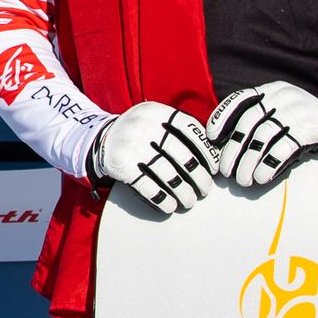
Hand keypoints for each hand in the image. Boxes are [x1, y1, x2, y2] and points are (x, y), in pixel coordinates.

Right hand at [90, 101, 213, 214]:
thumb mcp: (157, 121)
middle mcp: (143, 125)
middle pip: (181, 155)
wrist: (101, 139)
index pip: (190, 129)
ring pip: (166, 174)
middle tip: (205, 189)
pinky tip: (169, 205)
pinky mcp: (121, 165)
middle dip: (198, 176)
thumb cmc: (142, 134)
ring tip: (189, 201)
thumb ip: (180, 131)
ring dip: (182, 191)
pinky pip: (147, 186)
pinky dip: (161, 198)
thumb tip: (215, 155)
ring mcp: (131, 145)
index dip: (206, 151)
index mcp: (156, 112)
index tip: (214, 168)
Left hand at [206, 82, 317, 187]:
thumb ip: (254, 118)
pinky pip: (283, 149)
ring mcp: (296, 112)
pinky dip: (268, 165)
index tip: (211, 137)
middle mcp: (281, 97)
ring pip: (263, 138)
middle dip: (233, 148)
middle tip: (225, 170)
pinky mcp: (308, 130)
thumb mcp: (276, 111)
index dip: (222, 117)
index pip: (239, 99)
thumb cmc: (293, 123)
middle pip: (248, 122)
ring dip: (249, 161)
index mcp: (269, 91)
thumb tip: (220, 142)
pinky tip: (260, 177)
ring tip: (242, 179)